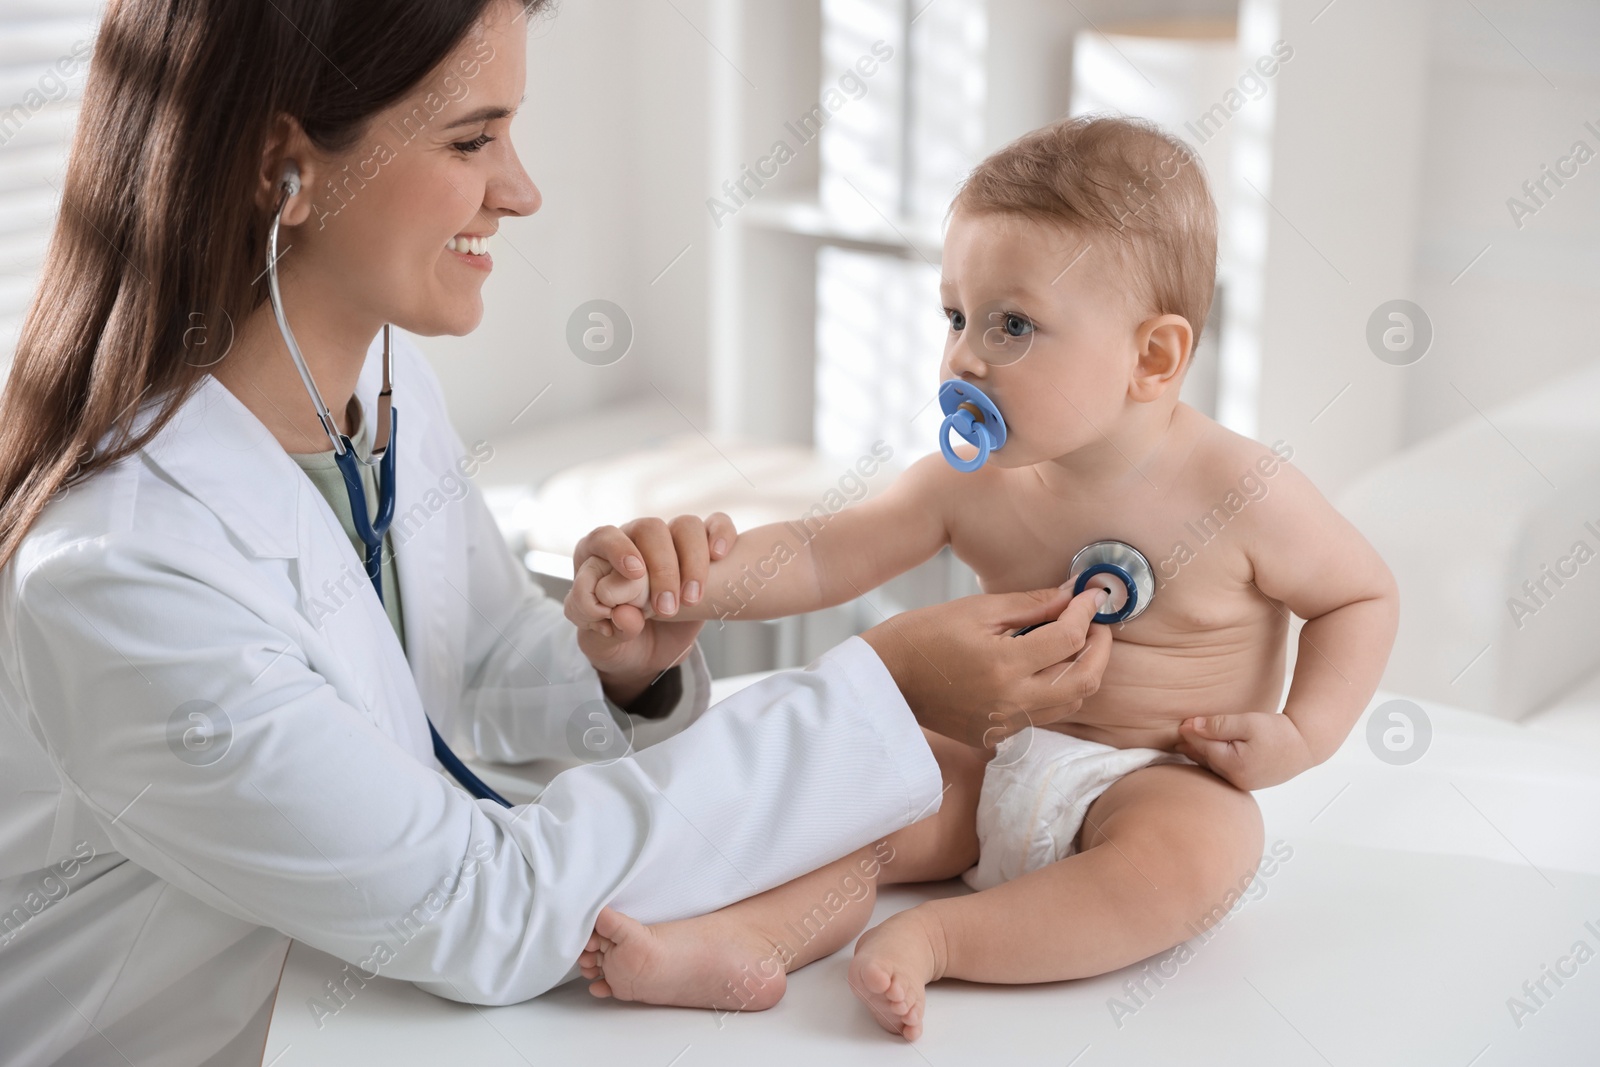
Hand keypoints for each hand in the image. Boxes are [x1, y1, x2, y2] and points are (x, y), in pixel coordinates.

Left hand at [565, 513, 736, 635]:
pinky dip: (721, 534)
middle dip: (663, 568)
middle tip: (666, 608)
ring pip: (686, 526)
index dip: (619, 549)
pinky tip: (720, 555)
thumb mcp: (603, 647)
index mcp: (598, 558)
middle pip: (650, 529)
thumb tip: (627, 615)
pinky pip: (716, 525)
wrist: (647, 654)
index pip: (605, 536)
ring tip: (692, 600)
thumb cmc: (617, 642)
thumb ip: (607, 631)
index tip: (635, 574)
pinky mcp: (702, 552)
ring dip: (693, 560)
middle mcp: (634, 542)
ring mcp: (670, 543)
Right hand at [858, 583, 1112, 748]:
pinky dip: (1056, 689)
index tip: (1089, 596)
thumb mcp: (977, 610)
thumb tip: (1071, 594)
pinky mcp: (997, 736)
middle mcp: (1010, 703)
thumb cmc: (922, 636)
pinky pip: (1044, 715)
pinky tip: (1045, 666)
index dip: (1085, 613)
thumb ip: (1030, 604)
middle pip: (1084, 680)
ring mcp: (1005, 725)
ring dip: (1082, 670)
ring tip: (1075, 641)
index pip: (1068, 638)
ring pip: (1070, 702)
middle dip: (1099, 647)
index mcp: (1003, 666)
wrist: (884, 680)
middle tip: (1095, 623)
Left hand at [1175, 711, 1311, 790]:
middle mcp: (1236, 780)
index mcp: (1235, 765)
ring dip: (1199, 754)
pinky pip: (1222, 771)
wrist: (1304, 745)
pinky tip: (1204, 754)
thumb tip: (1192, 726)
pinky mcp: (1247, 783)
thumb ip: (1219, 724)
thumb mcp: (1248, 722)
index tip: (1181, 722)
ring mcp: (1241, 784)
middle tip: (1178, 732)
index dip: (1191, 733)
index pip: (1204, 747)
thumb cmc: (1278, 732)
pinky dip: (1212, 761)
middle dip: (1191, 745)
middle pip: (1206, 759)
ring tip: (1183, 743)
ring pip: (1212, 767)